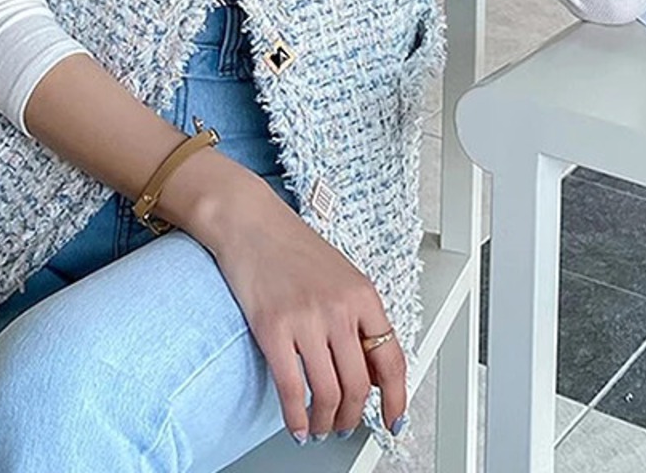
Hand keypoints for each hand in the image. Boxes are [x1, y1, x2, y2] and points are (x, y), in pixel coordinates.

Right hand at [207, 185, 406, 442]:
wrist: (249, 220)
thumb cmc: (290, 244)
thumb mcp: (340, 275)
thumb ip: (358, 318)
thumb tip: (368, 371)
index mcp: (362, 294)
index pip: (392, 359)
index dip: (396, 399)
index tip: (394, 420)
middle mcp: (339, 308)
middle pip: (358, 386)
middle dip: (352, 417)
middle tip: (344, 425)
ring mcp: (306, 319)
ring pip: (328, 393)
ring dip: (325, 422)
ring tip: (319, 426)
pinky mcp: (273, 328)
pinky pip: (291, 388)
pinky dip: (295, 417)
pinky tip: (295, 424)